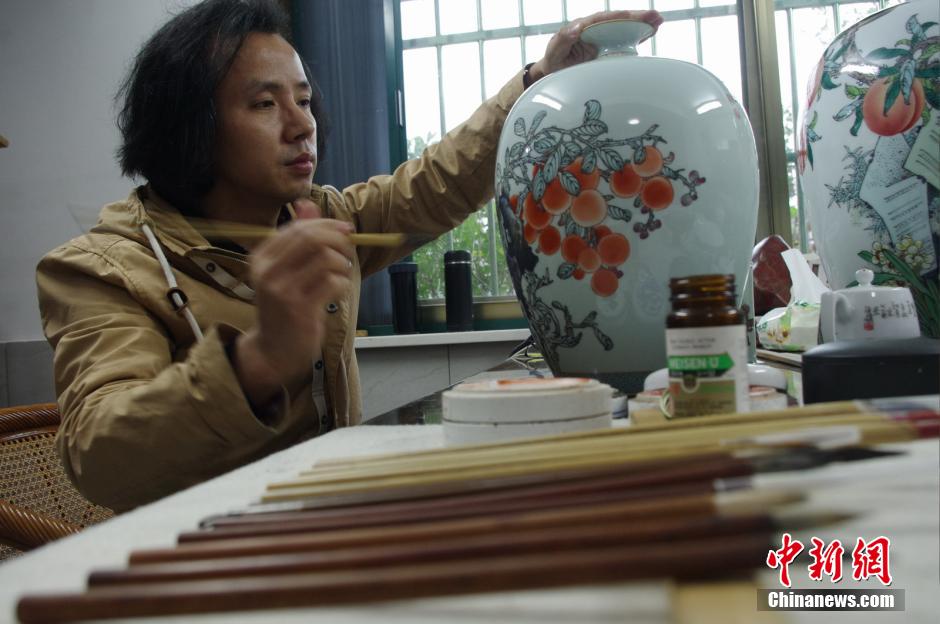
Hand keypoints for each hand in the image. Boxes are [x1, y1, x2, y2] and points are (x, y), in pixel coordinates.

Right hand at [234, 201, 354, 406]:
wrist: (273, 349)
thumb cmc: (284, 306)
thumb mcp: (285, 269)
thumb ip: (297, 237)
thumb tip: (307, 203)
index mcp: (261, 257)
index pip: (299, 228)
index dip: (327, 225)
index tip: (346, 231)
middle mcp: (267, 271)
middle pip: (312, 239)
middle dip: (339, 240)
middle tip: (349, 251)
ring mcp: (281, 290)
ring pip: (325, 259)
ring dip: (342, 265)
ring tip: (340, 275)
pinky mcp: (299, 309)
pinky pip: (332, 283)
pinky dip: (342, 285)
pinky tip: (336, 293)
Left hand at [528, 10, 662, 81]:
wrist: (555, 73)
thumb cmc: (554, 61)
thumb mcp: (554, 51)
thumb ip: (562, 39)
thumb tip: (576, 28)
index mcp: (584, 26)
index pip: (603, 19)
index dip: (617, 17)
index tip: (629, 16)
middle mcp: (596, 29)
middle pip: (619, 20)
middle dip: (637, 17)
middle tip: (655, 16)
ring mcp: (604, 38)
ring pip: (625, 28)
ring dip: (642, 24)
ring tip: (658, 22)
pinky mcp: (608, 48)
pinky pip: (625, 39)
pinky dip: (638, 36)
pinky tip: (651, 33)